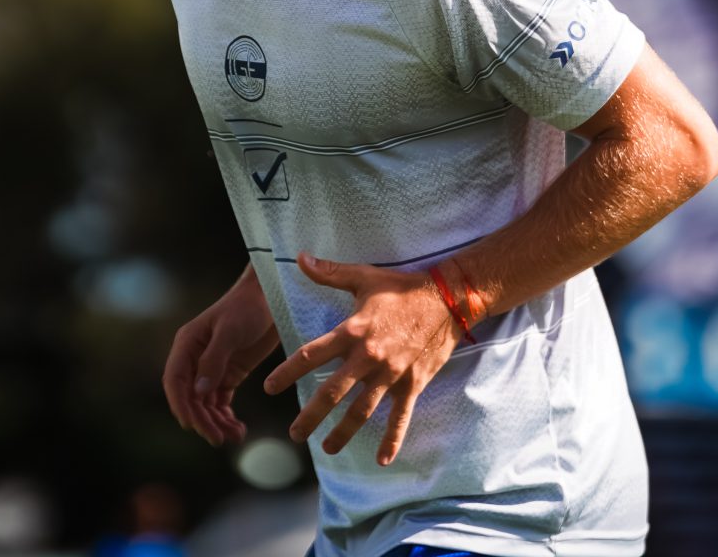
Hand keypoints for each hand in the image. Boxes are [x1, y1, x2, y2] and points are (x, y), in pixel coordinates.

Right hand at [162, 267, 279, 446]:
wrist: (272, 296)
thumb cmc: (248, 306)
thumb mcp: (230, 330)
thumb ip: (214, 360)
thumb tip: (198, 392)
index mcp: (187, 344)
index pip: (175, 380)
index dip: (180, 405)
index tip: (192, 425)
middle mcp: (194, 359)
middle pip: (190, 397)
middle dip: (201, 419)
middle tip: (217, 439)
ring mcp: (211, 368)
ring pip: (205, 404)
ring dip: (215, 422)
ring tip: (233, 436)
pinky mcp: (228, 374)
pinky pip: (220, 402)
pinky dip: (225, 417)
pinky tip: (237, 429)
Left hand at [262, 252, 461, 465]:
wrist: (447, 299)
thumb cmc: (401, 287)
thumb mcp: (363, 277)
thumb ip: (329, 272)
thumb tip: (300, 257)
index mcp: (353, 331)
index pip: (312, 354)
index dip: (288, 371)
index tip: (270, 388)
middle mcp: (369, 357)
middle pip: (333, 392)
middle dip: (311, 415)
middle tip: (294, 433)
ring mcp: (391, 375)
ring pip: (362, 411)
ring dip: (343, 432)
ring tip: (327, 448)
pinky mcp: (412, 384)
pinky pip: (400, 417)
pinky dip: (392, 439)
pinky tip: (382, 460)